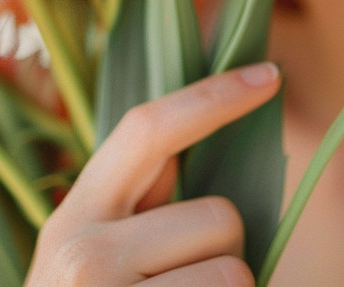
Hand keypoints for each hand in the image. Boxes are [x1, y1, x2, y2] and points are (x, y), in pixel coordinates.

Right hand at [0, 62, 280, 286]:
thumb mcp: (86, 266)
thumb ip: (131, 210)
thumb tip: (179, 151)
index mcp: (72, 219)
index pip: (148, 129)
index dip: (214, 96)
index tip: (271, 75)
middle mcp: (83, 255)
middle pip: (220, 216)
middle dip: (220, 254)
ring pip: (236, 273)